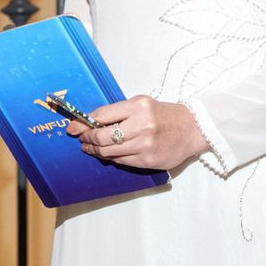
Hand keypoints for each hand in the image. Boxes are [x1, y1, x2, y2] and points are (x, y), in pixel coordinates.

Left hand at [69, 94, 208, 169]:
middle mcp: (142, 125)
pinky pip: (121, 161)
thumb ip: (118, 112)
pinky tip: (107, 154)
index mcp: (138, 107)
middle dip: (87, 139)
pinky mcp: (148, 161)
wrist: (192, 129)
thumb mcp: (141, 104)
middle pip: (102, 137)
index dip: (84, 123)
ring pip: (109, 152)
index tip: (73, 127)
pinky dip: (110, 158)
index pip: (102, 116)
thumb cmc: (164, 115)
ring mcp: (145, 145)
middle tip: (82, 138)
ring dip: (95, 151)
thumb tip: (89, 122)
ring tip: (90, 147)